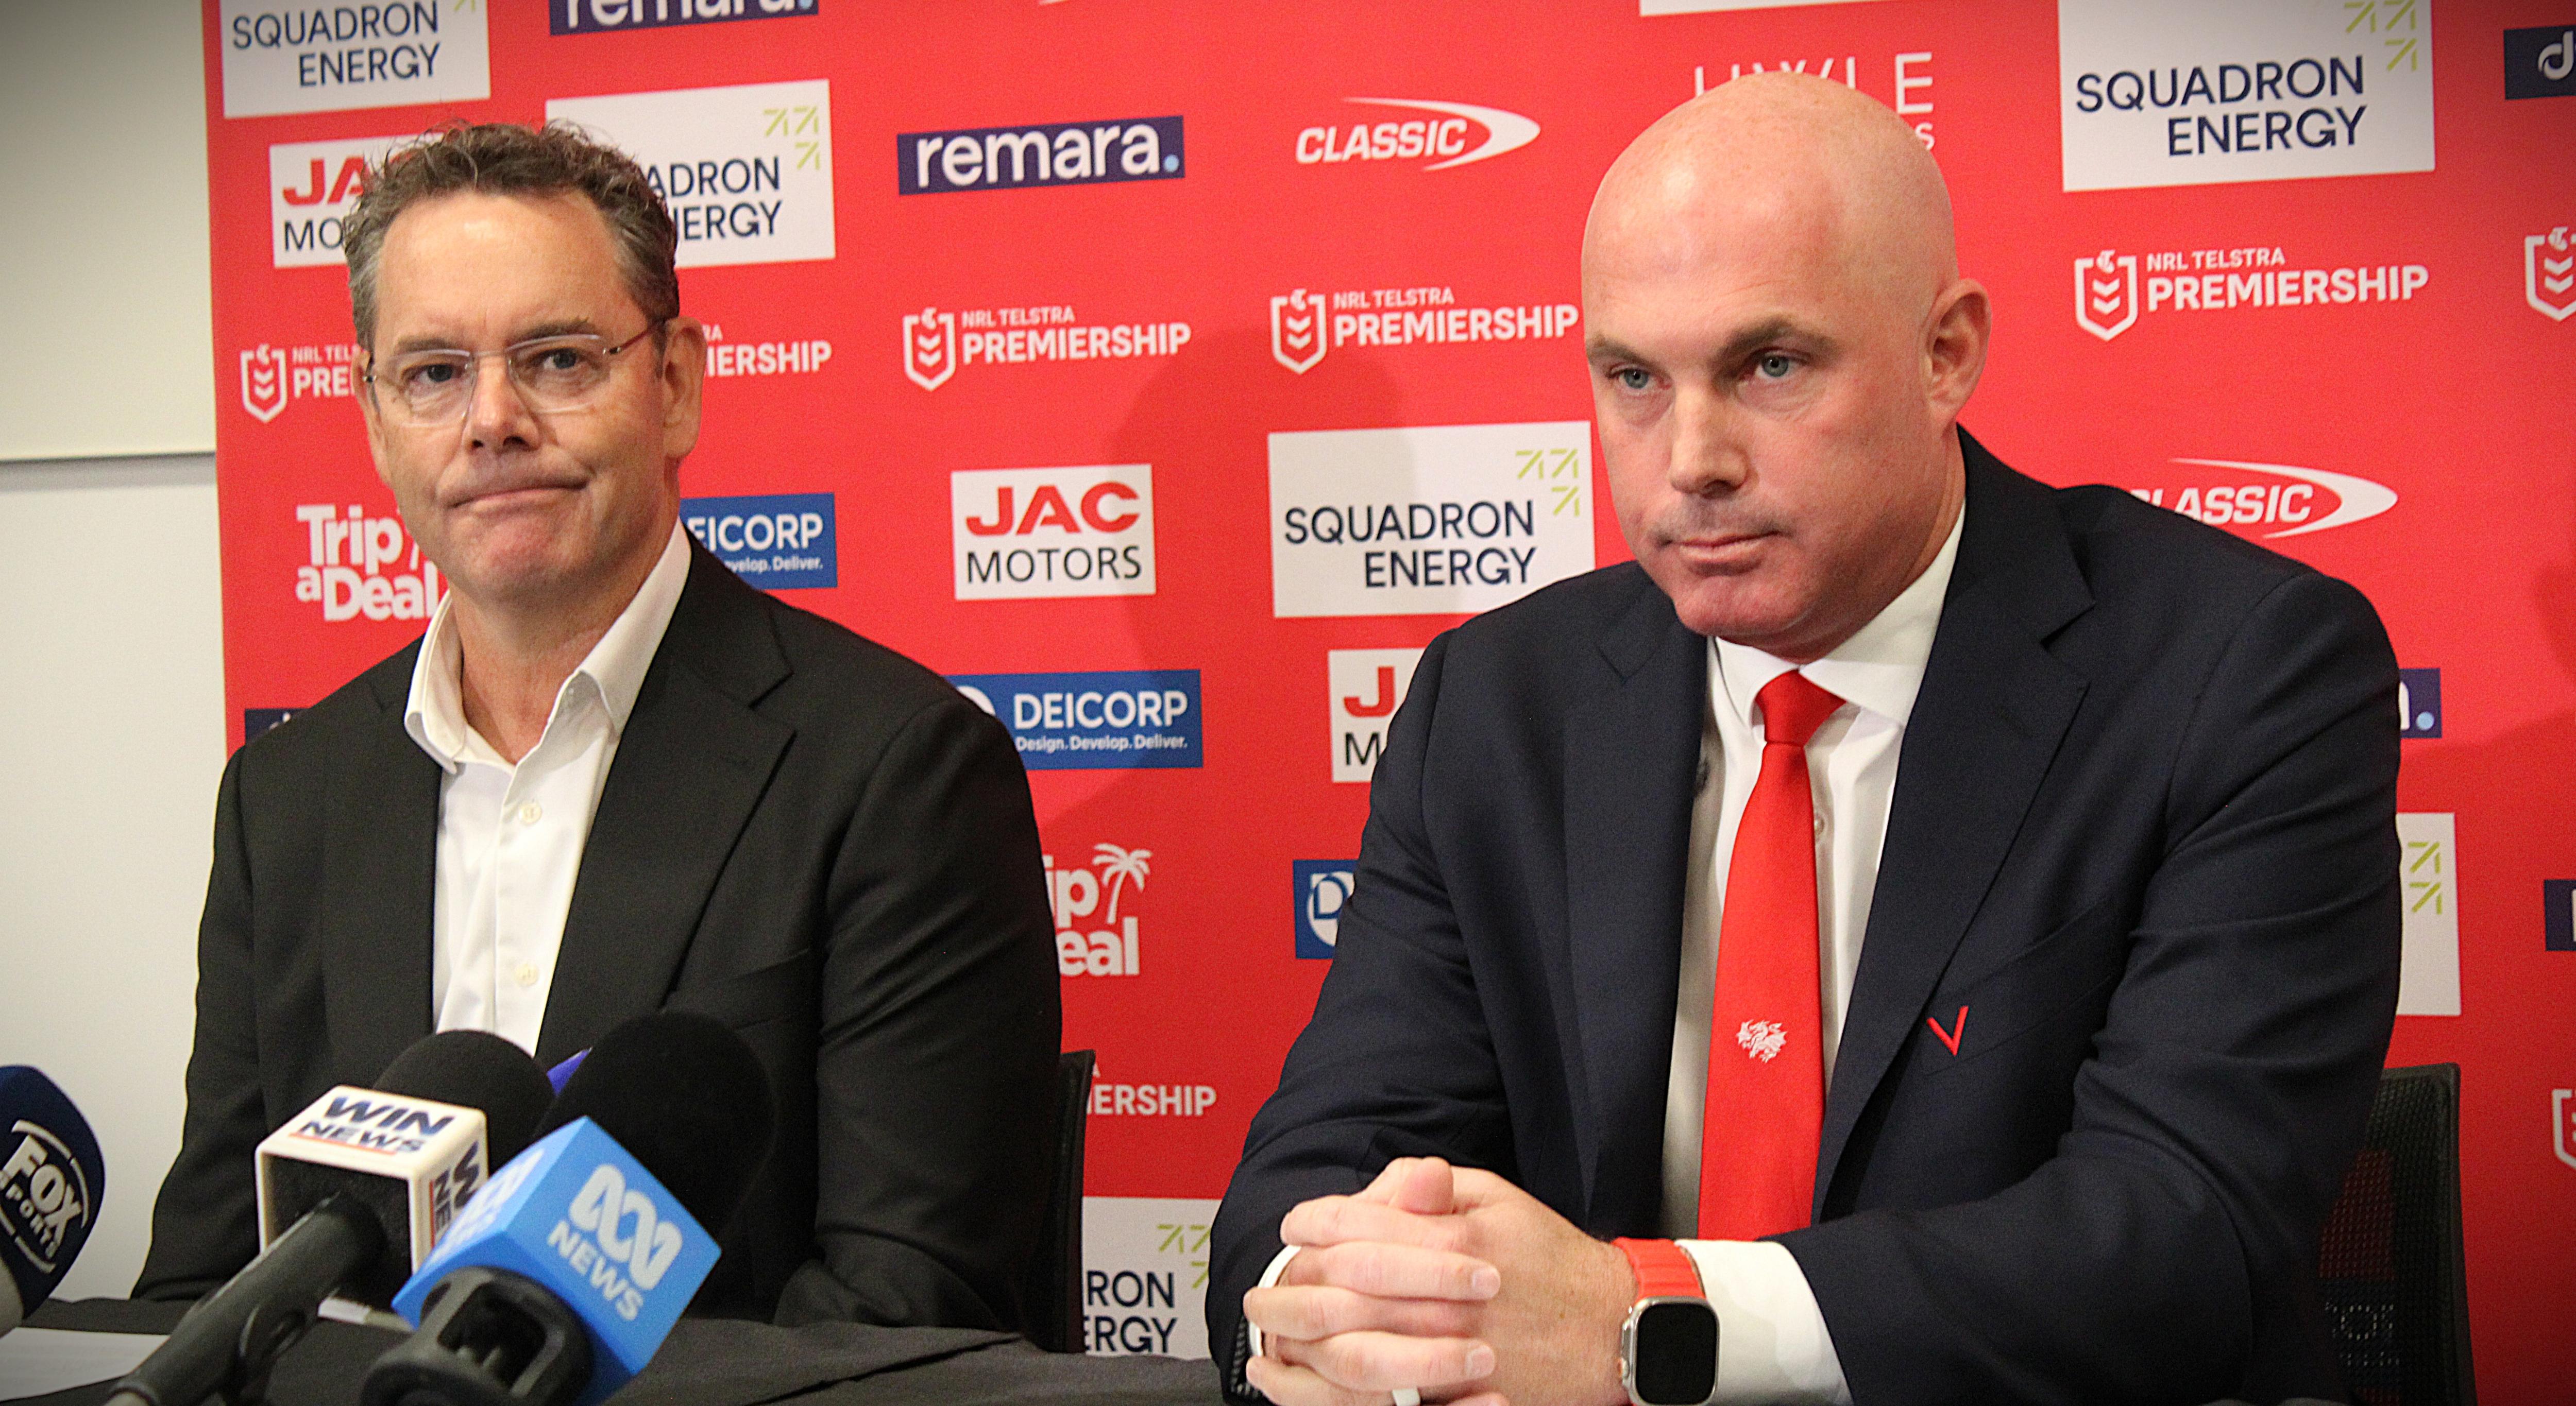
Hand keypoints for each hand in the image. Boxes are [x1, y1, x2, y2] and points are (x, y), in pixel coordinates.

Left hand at [1242, 1158, 1637, 1405]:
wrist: (1612, 1329)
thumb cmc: (1551, 1260)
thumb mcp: (1500, 1202)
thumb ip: (1437, 1190)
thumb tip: (1393, 1178)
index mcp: (1455, 1240)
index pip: (1360, 1226)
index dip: (1316, 1223)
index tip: (1295, 1227)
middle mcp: (1448, 1297)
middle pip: (1343, 1291)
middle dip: (1291, 1286)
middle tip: (1260, 1288)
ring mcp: (1450, 1354)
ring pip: (1350, 1349)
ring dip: (1297, 1338)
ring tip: (1266, 1330)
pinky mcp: (1454, 1398)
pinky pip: (1377, 1400)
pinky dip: (1323, 1393)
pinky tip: (1291, 1381)